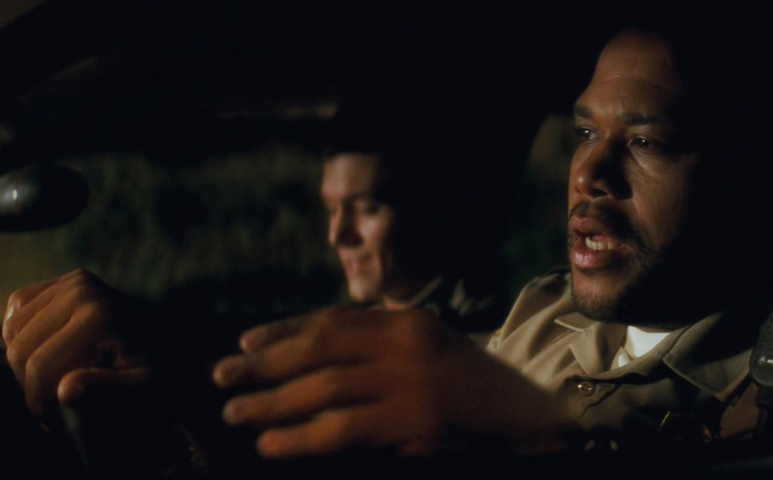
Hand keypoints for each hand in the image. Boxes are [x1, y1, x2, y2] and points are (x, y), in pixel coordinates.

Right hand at [2, 269, 149, 418]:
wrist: (171, 344)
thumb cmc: (157, 371)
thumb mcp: (139, 388)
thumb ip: (104, 390)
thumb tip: (67, 391)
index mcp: (99, 317)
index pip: (40, 366)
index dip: (40, 401)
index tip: (55, 422)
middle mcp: (82, 290)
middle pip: (20, 349)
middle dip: (31, 385)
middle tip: (54, 404)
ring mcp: (72, 282)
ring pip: (13, 331)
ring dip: (24, 363)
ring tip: (54, 381)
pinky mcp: (64, 281)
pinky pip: (18, 309)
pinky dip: (21, 335)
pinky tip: (46, 352)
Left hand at [212, 306, 571, 457]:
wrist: (521, 419)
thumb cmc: (465, 382)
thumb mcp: (426, 344)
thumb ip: (376, 339)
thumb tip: (310, 349)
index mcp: (404, 322)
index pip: (331, 322)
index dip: (282, 332)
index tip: (245, 341)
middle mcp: (403, 347)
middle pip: (318, 351)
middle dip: (265, 364)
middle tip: (222, 376)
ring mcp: (407, 388)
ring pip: (323, 391)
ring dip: (271, 403)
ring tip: (234, 412)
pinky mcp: (410, 429)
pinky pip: (342, 432)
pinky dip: (300, 438)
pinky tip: (270, 443)